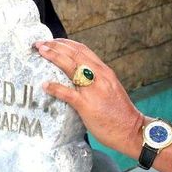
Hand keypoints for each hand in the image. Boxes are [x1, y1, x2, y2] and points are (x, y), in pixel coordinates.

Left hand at [36, 40, 143, 155]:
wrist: (132, 130)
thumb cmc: (120, 114)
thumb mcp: (110, 89)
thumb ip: (96, 81)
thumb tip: (78, 78)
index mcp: (105, 72)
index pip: (83, 50)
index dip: (65, 43)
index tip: (52, 41)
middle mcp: (100, 76)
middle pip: (74, 54)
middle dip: (55, 45)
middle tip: (39, 43)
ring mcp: (94, 90)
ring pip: (71, 66)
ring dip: (53, 56)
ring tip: (40, 52)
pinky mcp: (88, 105)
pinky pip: (68, 93)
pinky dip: (55, 87)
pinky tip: (45, 85)